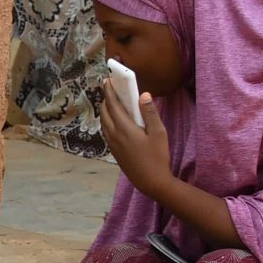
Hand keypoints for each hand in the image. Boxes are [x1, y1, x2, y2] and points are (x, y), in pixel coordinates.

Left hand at [99, 70, 171, 198]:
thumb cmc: (157, 156)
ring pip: (104, 122)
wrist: (150, 181)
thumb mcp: (158, 133)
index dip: (109, 92)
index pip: (113, 105)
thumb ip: (150, 113)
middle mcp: (114, 135)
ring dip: (105, 110)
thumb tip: (143, 94)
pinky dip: (107, 121)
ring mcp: (112, 144)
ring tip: (111, 101)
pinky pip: (106, 131)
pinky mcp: (114, 151)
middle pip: (105, 113)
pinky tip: (114, 120)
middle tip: (109, 88)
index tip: (107, 81)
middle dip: (106, 99)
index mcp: (124, 128)